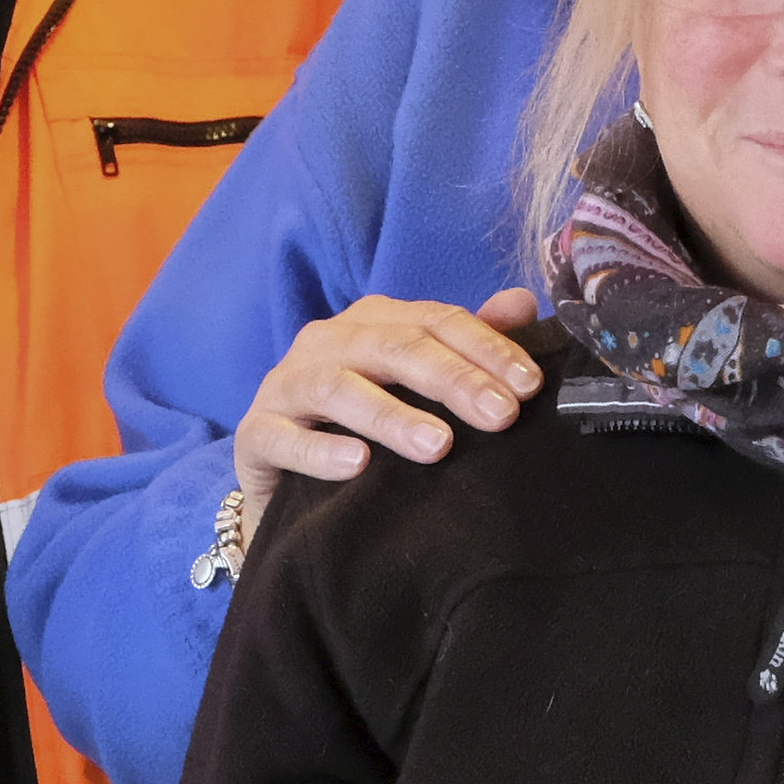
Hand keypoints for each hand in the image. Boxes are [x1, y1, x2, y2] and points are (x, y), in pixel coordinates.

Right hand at [235, 290, 542, 494]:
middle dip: (451, 379)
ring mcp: (286, 385)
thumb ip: (466, 344)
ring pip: (338, 387)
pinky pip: (283, 437)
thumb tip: (523, 302)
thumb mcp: (416, 386)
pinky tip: (357, 465)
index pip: (435, 320)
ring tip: (438, 447)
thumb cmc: (359, 426)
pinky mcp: (254, 433)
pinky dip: (320, 450)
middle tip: (500, 416)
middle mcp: (328, 342)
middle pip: (393, 347)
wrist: (284, 481)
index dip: (485, 348)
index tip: (529, 387)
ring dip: (391, 415)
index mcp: (372, 323)